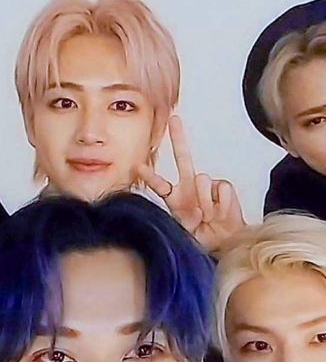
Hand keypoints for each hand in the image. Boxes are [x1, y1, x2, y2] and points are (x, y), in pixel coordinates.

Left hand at [137, 115, 244, 252]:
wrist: (223, 241)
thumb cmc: (201, 235)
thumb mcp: (183, 230)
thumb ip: (179, 220)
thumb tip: (180, 209)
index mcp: (175, 197)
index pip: (160, 183)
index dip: (149, 175)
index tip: (136, 165)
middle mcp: (190, 187)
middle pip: (183, 157)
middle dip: (179, 137)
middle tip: (174, 120)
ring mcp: (207, 186)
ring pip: (203, 181)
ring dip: (206, 203)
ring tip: (208, 216)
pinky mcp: (223, 188)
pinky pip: (220, 190)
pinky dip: (221, 204)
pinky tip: (221, 211)